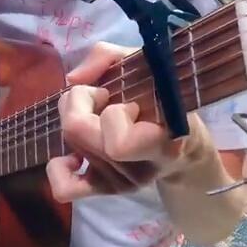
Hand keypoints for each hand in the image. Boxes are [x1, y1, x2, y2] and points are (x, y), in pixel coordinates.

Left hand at [46, 42, 183, 202]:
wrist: (186, 144)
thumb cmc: (165, 97)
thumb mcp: (146, 64)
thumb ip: (108, 56)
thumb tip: (73, 79)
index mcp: (161, 142)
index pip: (118, 143)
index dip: (112, 114)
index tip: (127, 101)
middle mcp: (141, 169)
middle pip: (78, 135)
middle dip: (80, 102)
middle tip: (101, 95)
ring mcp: (122, 183)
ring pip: (71, 145)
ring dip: (76, 119)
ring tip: (99, 114)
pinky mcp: (105, 190)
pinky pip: (65, 189)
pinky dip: (59, 168)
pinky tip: (74, 155)